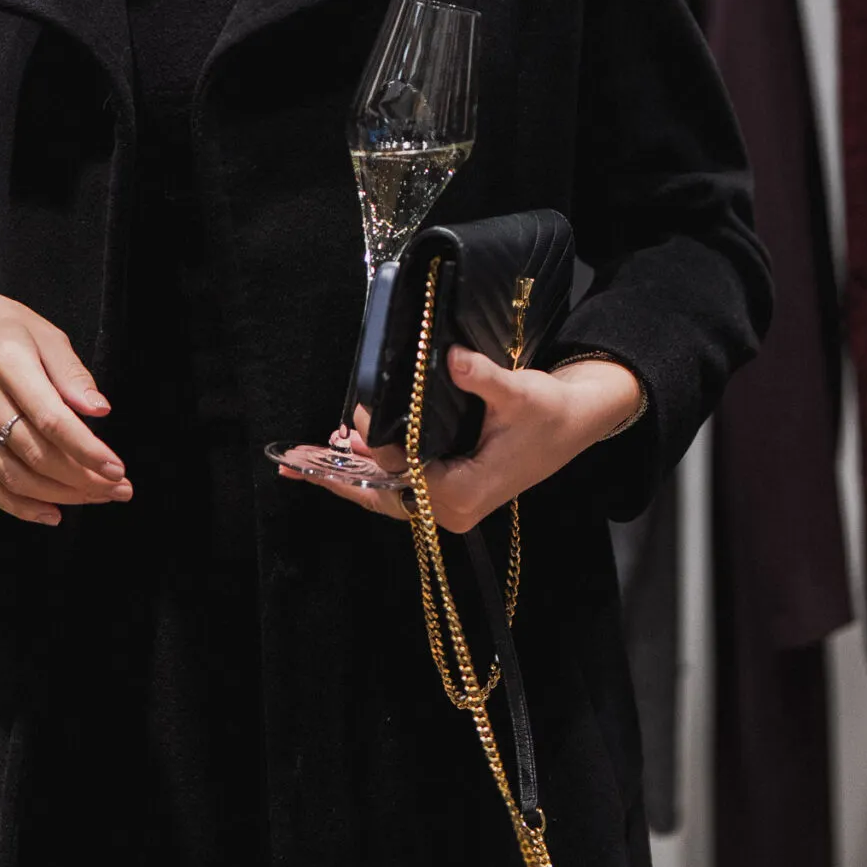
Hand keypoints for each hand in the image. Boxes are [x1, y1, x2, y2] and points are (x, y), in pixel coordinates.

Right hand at [0, 273, 132, 527]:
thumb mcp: (42, 332)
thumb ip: (71, 373)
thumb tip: (99, 410)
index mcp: (6, 363)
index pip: (51, 420)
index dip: (87, 450)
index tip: (117, 468)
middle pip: (36, 454)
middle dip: (83, 479)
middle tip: (119, 488)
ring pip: (15, 477)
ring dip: (61, 496)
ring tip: (96, 497)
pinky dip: (20, 507)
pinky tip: (52, 512)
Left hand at [279, 350, 643, 527]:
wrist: (573, 423)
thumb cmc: (548, 412)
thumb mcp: (520, 392)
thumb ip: (483, 379)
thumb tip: (449, 358)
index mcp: (462, 494)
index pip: (403, 476)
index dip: (374, 449)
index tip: (352, 419)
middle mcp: (449, 509)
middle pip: (381, 495)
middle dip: (337, 477)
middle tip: (293, 460)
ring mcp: (446, 503)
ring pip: (384, 494)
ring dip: (345, 475)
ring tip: (303, 460)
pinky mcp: (445, 491)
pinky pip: (396, 486)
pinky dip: (366, 472)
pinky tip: (340, 457)